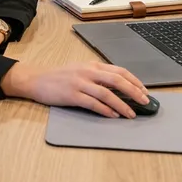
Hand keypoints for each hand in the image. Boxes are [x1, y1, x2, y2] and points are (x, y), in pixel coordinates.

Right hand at [0, 61, 148, 118]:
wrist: (36, 80)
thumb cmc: (59, 77)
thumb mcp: (80, 70)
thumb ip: (97, 76)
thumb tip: (118, 88)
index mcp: (92, 65)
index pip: (119, 71)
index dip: (134, 81)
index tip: (144, 91)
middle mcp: (88, 72)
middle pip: (117, 80)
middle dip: (133, 92)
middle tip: (144, 102)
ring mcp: (80, 83)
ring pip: (107, 93)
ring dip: (122, 105)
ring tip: (131, 114)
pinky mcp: (72, 95)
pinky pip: (93, 103)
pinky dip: (105, 110)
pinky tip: (113, 115)